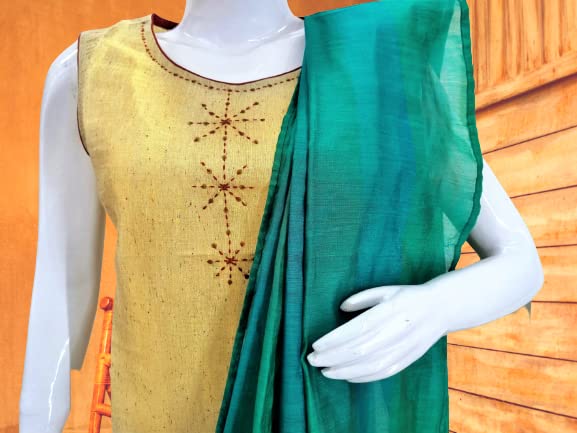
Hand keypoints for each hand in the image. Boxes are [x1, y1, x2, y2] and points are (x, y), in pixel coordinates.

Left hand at [306, 282, 447, 382]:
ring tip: (325, 371)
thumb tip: (341, 307)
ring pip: (369, 366)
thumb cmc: (408, 296)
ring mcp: (403, 349)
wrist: (442, 309)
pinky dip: (363, 378)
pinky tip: (347, 377)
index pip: (356, 330)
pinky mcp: (408, 360)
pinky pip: (383, 373)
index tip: (315, 345)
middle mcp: (396, 332)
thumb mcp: (386, 289)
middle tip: (311, 360)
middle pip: (359, 350)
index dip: (334, 340)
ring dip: (344, 371)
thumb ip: (362, 298)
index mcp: (389, 311)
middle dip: (332, 357)